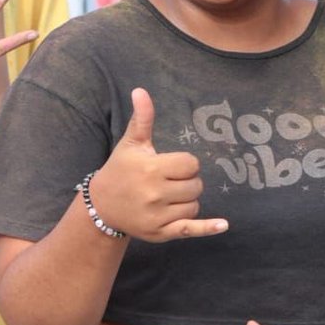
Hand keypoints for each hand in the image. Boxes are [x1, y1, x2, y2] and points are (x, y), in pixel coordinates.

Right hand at [90, 88, 228, 241]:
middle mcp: (154, 194)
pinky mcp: (160, 233)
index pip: (191, 165)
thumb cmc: (121, 169)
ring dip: (187, 200)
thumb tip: (140, 91)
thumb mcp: (131, 143)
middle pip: (196, 185)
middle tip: (169, 182)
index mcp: (151, 169)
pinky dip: (207, 228)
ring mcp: (157, 216)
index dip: (185, 164)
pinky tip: (223, 225)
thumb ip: (142, 118)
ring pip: (194, 206)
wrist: (102, 206)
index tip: (170, 166)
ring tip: (168, 197)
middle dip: (187, 182)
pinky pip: (189, 230)